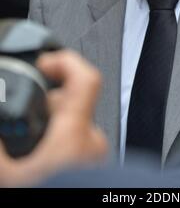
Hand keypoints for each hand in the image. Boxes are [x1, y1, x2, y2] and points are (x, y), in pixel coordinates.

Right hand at [0, 51, 107, 186]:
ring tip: (25, 148)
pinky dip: (56, 144)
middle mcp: (91, 142)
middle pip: (70, 102)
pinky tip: (37, 162)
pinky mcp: (94, 170)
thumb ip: (0, 145)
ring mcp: (94, 157)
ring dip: (48, 129)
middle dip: (43, 105)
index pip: (85, 78)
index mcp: (75, 135)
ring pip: (71, 126)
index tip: (42, 64)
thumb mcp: (8, 177)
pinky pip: (74, 145)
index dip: (63, 61)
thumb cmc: (50, 195)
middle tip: (22, 119)